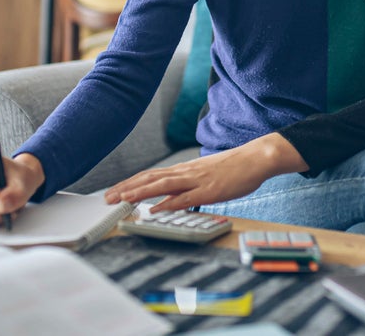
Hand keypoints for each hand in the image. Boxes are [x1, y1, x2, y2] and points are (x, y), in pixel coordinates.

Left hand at [105, 133, 305, 212]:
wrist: (256, 158)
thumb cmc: (234, 168)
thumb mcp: (206, 176)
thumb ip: (188, 186)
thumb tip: (171, 198)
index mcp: (185, 170)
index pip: (151, 176)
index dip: (131, 183)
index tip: (114, 191)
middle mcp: (186, 172)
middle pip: (150, 179)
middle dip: (127, 188)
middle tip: (107, 198)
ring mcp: (197, 180)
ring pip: (162, 185)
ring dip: (140, 193)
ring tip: (122, 200)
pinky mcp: (210, 189)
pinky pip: (185, 197)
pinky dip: (168, 202)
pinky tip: (155, 208)